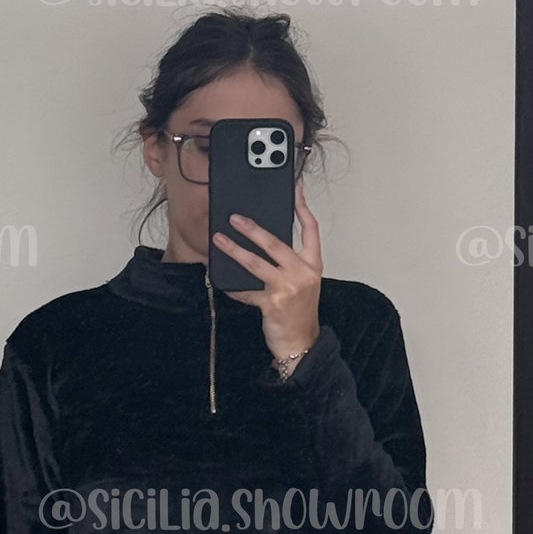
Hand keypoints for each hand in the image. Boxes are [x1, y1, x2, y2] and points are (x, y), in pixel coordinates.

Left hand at [211, 178, 321, 369]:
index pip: (311, 229)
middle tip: (235, 218)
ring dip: (234, 250)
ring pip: (256, 263)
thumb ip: (291, 263)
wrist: (302, 343)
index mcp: (313, 264)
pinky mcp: (271, 304)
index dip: (302, 207)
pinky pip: (247, 291)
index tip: (294, 190)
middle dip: (252, 228)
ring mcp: (287, 288)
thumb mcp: (304, 283)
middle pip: (275, 242)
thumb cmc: (300, 313)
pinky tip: (222, 281)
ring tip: (219, 241)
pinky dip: (233, 286)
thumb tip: (264, 243)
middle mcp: (302, 273)